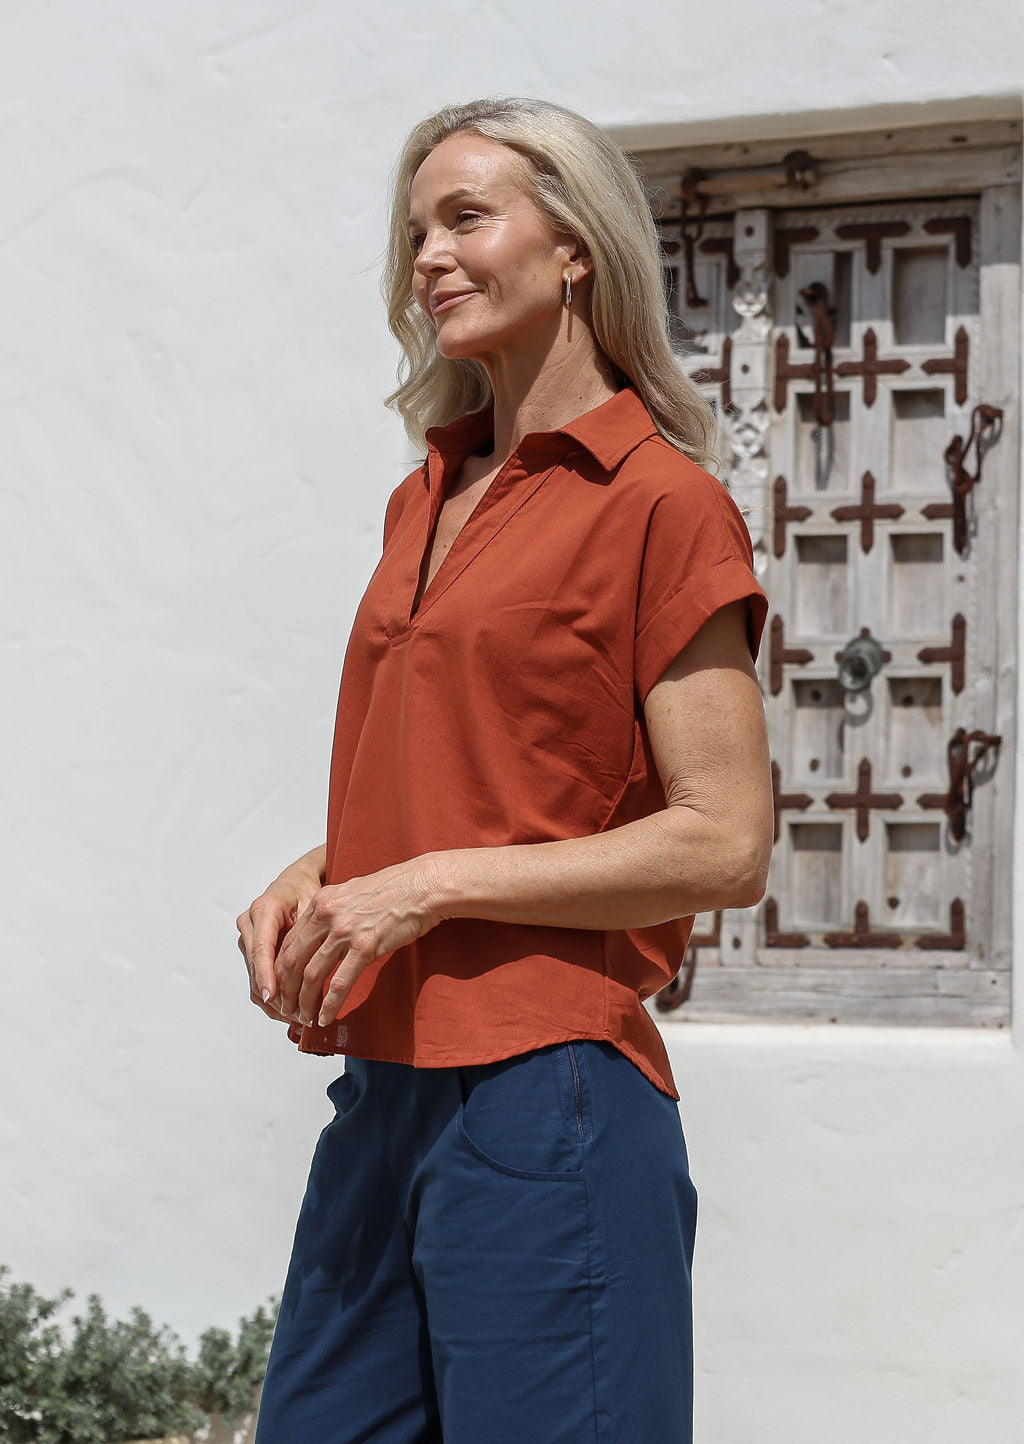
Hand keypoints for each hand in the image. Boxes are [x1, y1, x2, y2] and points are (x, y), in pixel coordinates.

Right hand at [236, 847, 325, 1022]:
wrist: (296, 882)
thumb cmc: (307, 891)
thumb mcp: (314, 906)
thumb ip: (312, 932)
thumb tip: (319, 963)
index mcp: (264, 909)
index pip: (261, 947)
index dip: (266, 974)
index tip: (273, 995)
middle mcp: (250, 923)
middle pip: (257, 967)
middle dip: (276, 994)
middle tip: (297, 1014)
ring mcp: (248, 937)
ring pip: (255, 977)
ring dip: (275, 1001)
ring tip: (298, 1018)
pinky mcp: (251, 949)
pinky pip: (258, 978)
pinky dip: (273, 996)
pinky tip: (289, 1012)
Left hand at [274, 854, 446, 1027]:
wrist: (423, 886)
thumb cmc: (394, 889)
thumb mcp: (351, 892)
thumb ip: (332, 911)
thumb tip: (323, 933)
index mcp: (321, 902)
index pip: (289, 941)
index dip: (280, 969)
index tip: (282, 987)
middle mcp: (326, 915)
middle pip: (292, 960)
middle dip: (286, 990)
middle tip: (286, 1009)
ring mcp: (345, 930)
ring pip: (312, 975)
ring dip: (305, 1002)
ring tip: (303, 1019)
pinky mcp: (366, 946)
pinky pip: (340, 982)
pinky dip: (329, 1004)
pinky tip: (325, 1018)